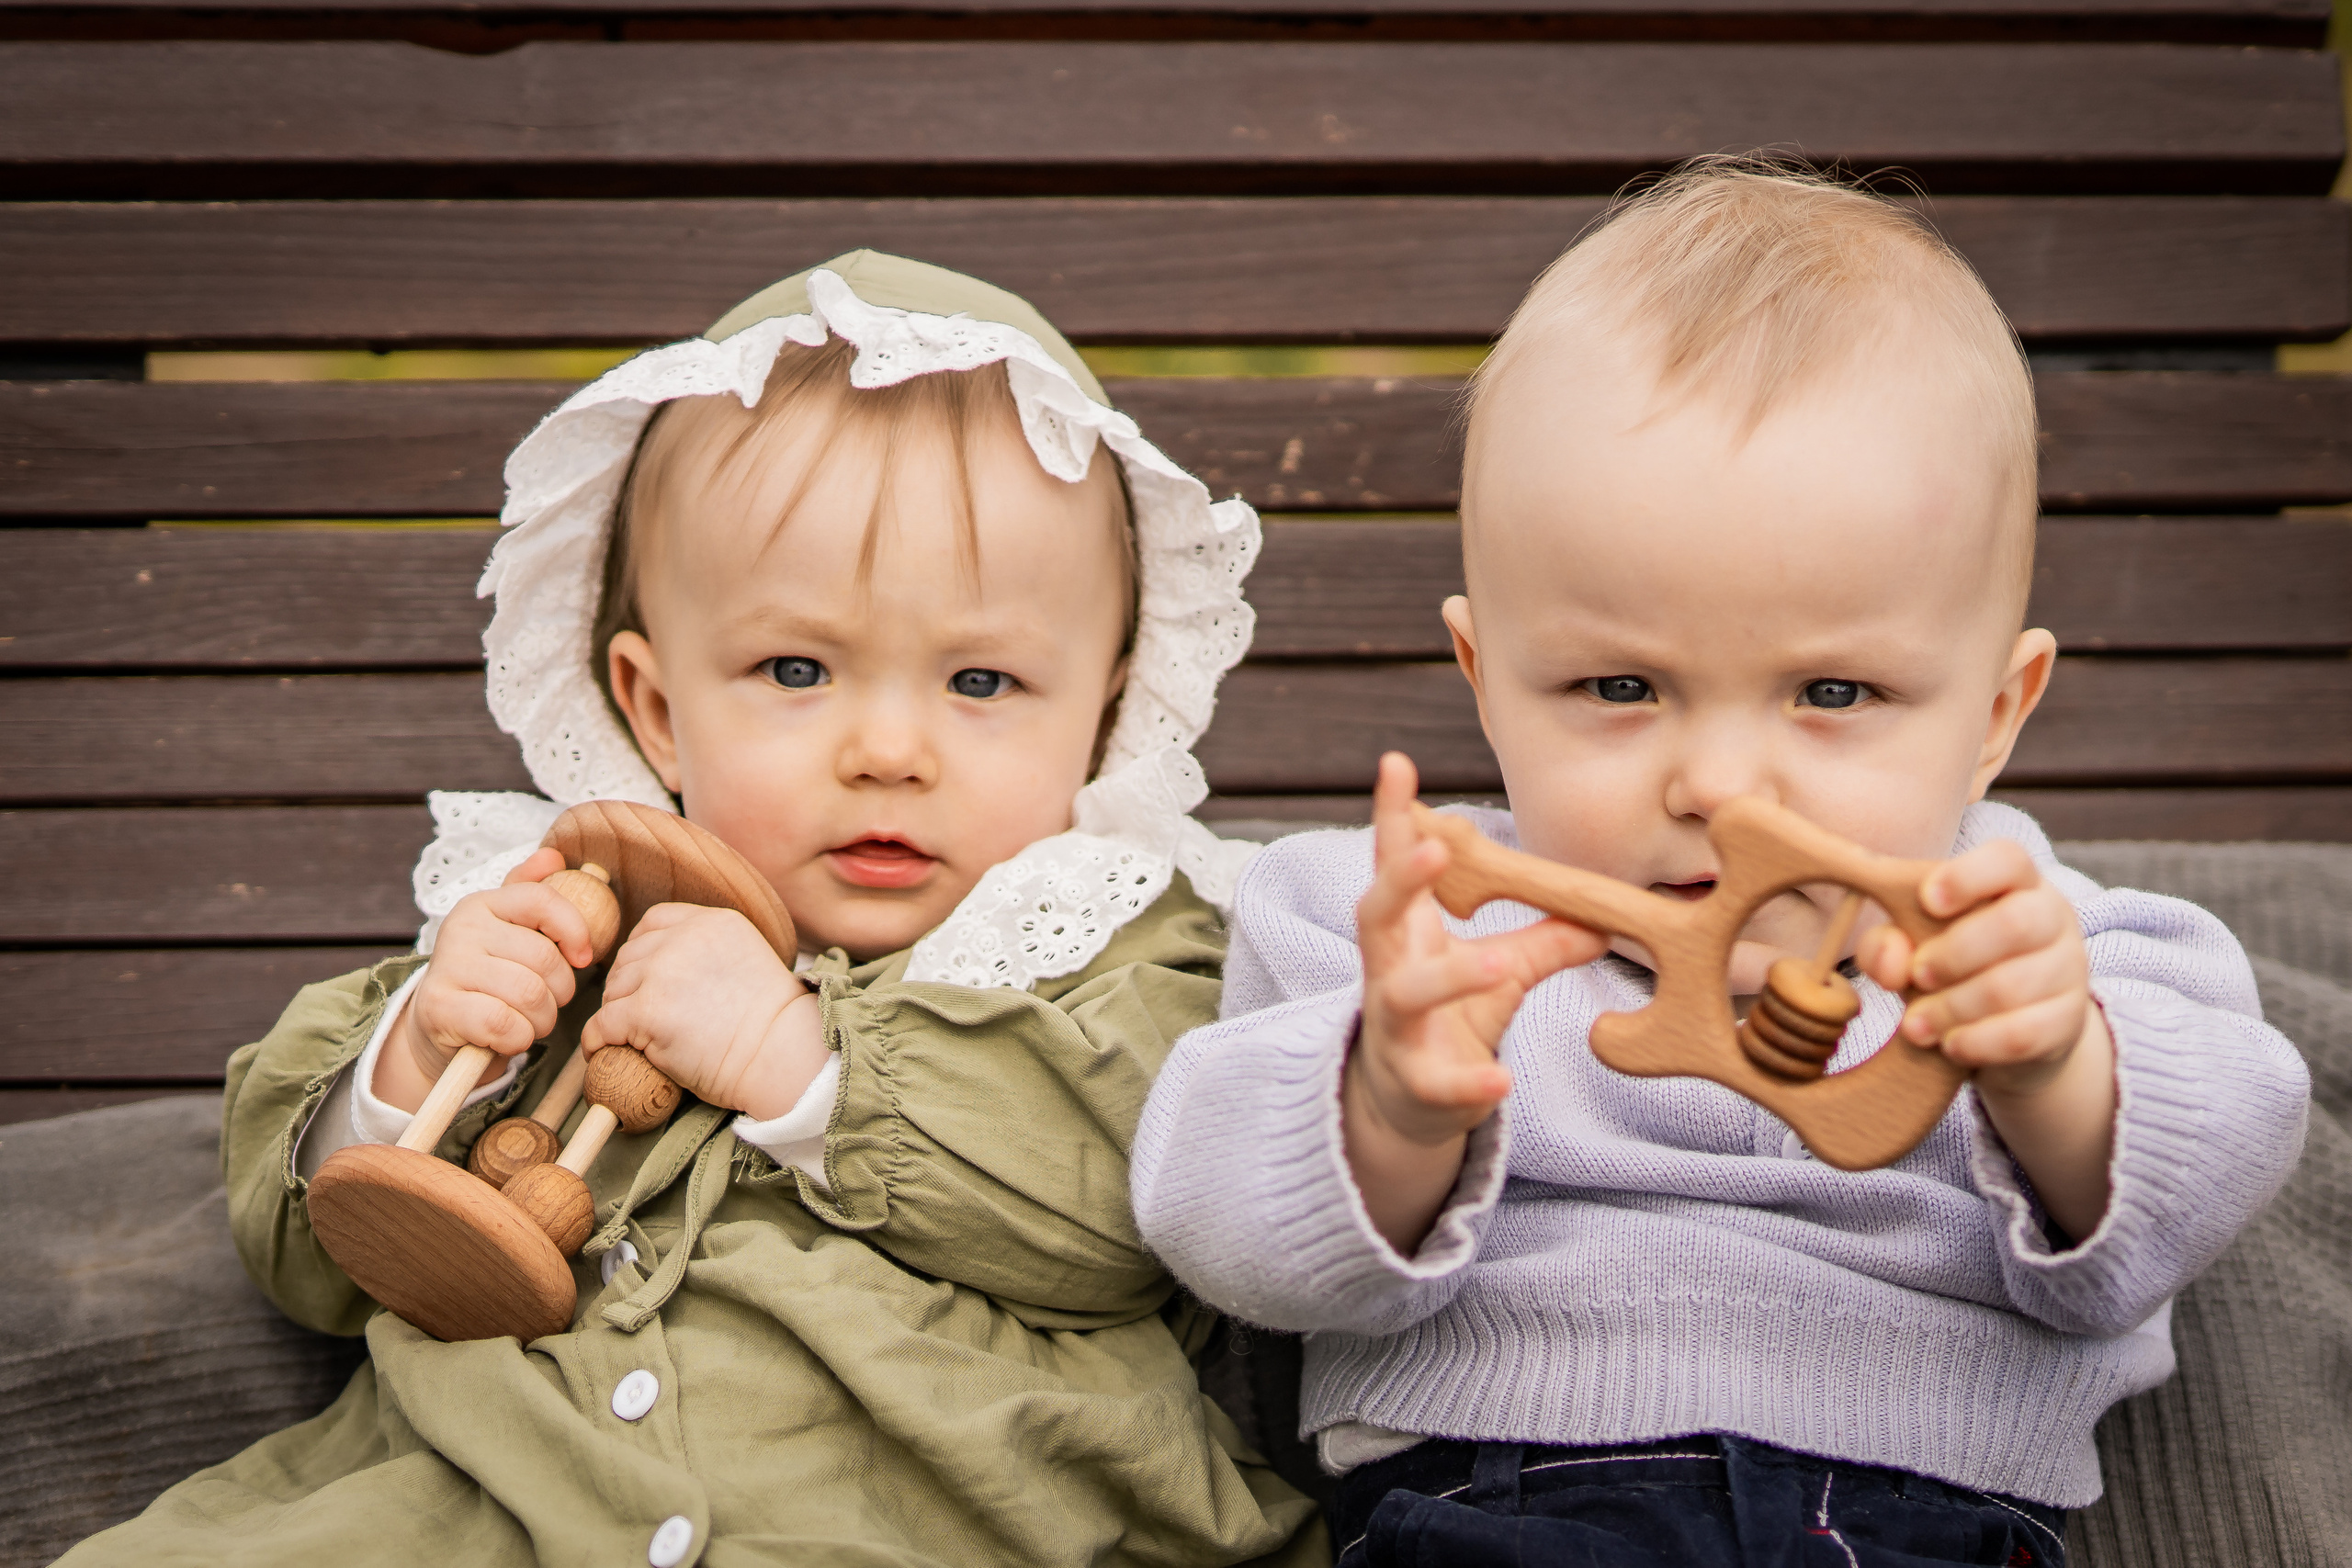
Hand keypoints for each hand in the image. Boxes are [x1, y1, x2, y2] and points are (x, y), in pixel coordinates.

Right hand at [375, 847, 591, 1112]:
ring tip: (529, 1020)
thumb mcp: (511, 933)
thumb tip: (552, 856)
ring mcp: (447, 966)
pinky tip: (509, 1037)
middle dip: (559, 992)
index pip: (543, 900)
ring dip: (541, 1019)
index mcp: (483, 903)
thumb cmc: (490, 978)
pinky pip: (504, 1024)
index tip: (582, 958)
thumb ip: (531, 893)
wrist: (440, 1027)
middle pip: (544, 958)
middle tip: (546, 1002)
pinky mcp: (438, 1007)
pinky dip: (518, 1038)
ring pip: (529, 994)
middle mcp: (461, 927)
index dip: (574, 930)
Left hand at [580, 903, 826, 1120]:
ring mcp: (663, 973)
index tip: (645, 975)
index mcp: (713, 922)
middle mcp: (684, 939)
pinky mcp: (646, 1011)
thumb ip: (709, 952)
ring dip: (615, 1013)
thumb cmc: (772, 1025)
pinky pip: (601, 1024)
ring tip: (627, 1036)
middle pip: (630, 956)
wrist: (782, 1056)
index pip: (654, 922)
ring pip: (614, 990)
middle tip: (634, 1014)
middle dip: (627, 985)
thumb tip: (670, 968)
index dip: (642, 949)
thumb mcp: (748, 960)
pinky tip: (602, 1050)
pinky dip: (596, 1039)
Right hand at [1343, 753, 1604, 1251]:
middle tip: (1436, 846)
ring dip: (1448, 977)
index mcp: (1406, 932)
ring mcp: (1394, 1027)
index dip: (1392, 815)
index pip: (1393, 864)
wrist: (1407, 1104)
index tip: (1395, 764)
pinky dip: (1468, 1081)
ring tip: (1497, 966)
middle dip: (1400, 879)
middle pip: (1376, 915)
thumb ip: (1545, 940)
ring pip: (1406, 995)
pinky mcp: (1413, 1082)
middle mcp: (1387, 971)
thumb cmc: (1447, 1018)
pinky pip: (1435, 1081)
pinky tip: (1501, 1079)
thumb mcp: (1500, 971)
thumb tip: (1607, 915)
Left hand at [1858, 837, 2115, 1238]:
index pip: (2010, 864)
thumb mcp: (1917, 958)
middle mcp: (2049, 926)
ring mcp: (2066, 978)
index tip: (1928, 898)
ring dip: (1961, 1007)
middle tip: (1909, 980)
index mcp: (2010, 892)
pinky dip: (1983, 1043)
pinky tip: (1950, 1051)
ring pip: (2023, 984)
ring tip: (1917, 1027)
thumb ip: (1893, 947)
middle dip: (1954, 954)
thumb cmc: (1946, 982)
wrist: (2004, 1043)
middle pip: (2018, 926)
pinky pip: (2030, 1035)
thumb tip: (1867, 952)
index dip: (1972, 877)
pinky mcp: (2064, 1031)